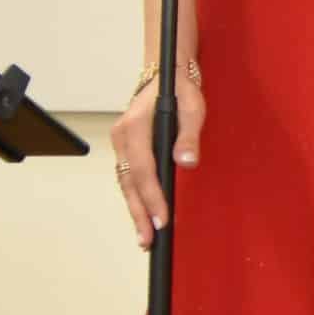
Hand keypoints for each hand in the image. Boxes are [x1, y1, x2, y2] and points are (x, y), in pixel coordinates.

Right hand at [110, 66, 206, 249]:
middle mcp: (121, 137)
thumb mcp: (193, 107)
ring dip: (135, 209)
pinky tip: (142, 214)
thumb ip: (189, 135)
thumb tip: (187, 162)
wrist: (166, 74)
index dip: (152, 196)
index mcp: (134, 126)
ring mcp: (120, 143)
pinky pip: (128, 176)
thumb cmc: (181, 89)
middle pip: (128, 182)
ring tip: (144, 236)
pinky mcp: (125, 148)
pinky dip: (135, 197)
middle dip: (138, 213)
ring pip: (125, 182)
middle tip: (147, 240)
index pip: (143, 169)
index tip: (162, 219)